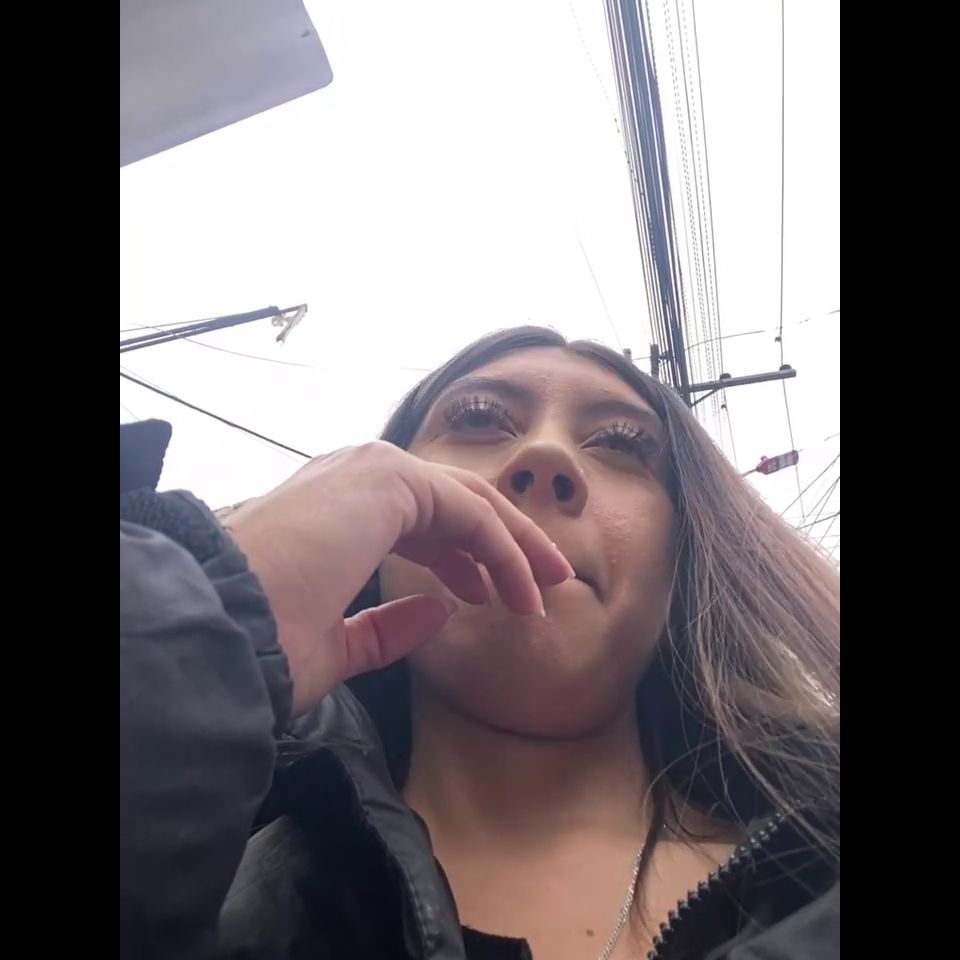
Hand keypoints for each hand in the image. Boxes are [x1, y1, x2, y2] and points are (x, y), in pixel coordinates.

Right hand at [227, 442, 573, 714]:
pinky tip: (522, 587)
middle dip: (505, 543)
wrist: (224, 626)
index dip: (466, 558)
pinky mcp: (390, 478)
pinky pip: (468, 510)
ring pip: (470, 501)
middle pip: (456, 503)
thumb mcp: (339, 641)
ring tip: (548, 587)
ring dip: (514, 543)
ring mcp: (373, 470)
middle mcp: (357, 476)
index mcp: (339, 508)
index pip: (422, 519)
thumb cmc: (266, 642)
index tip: (495, 598)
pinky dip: (503, 546)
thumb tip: (442, 608)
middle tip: (544, 585)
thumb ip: (389, 624)